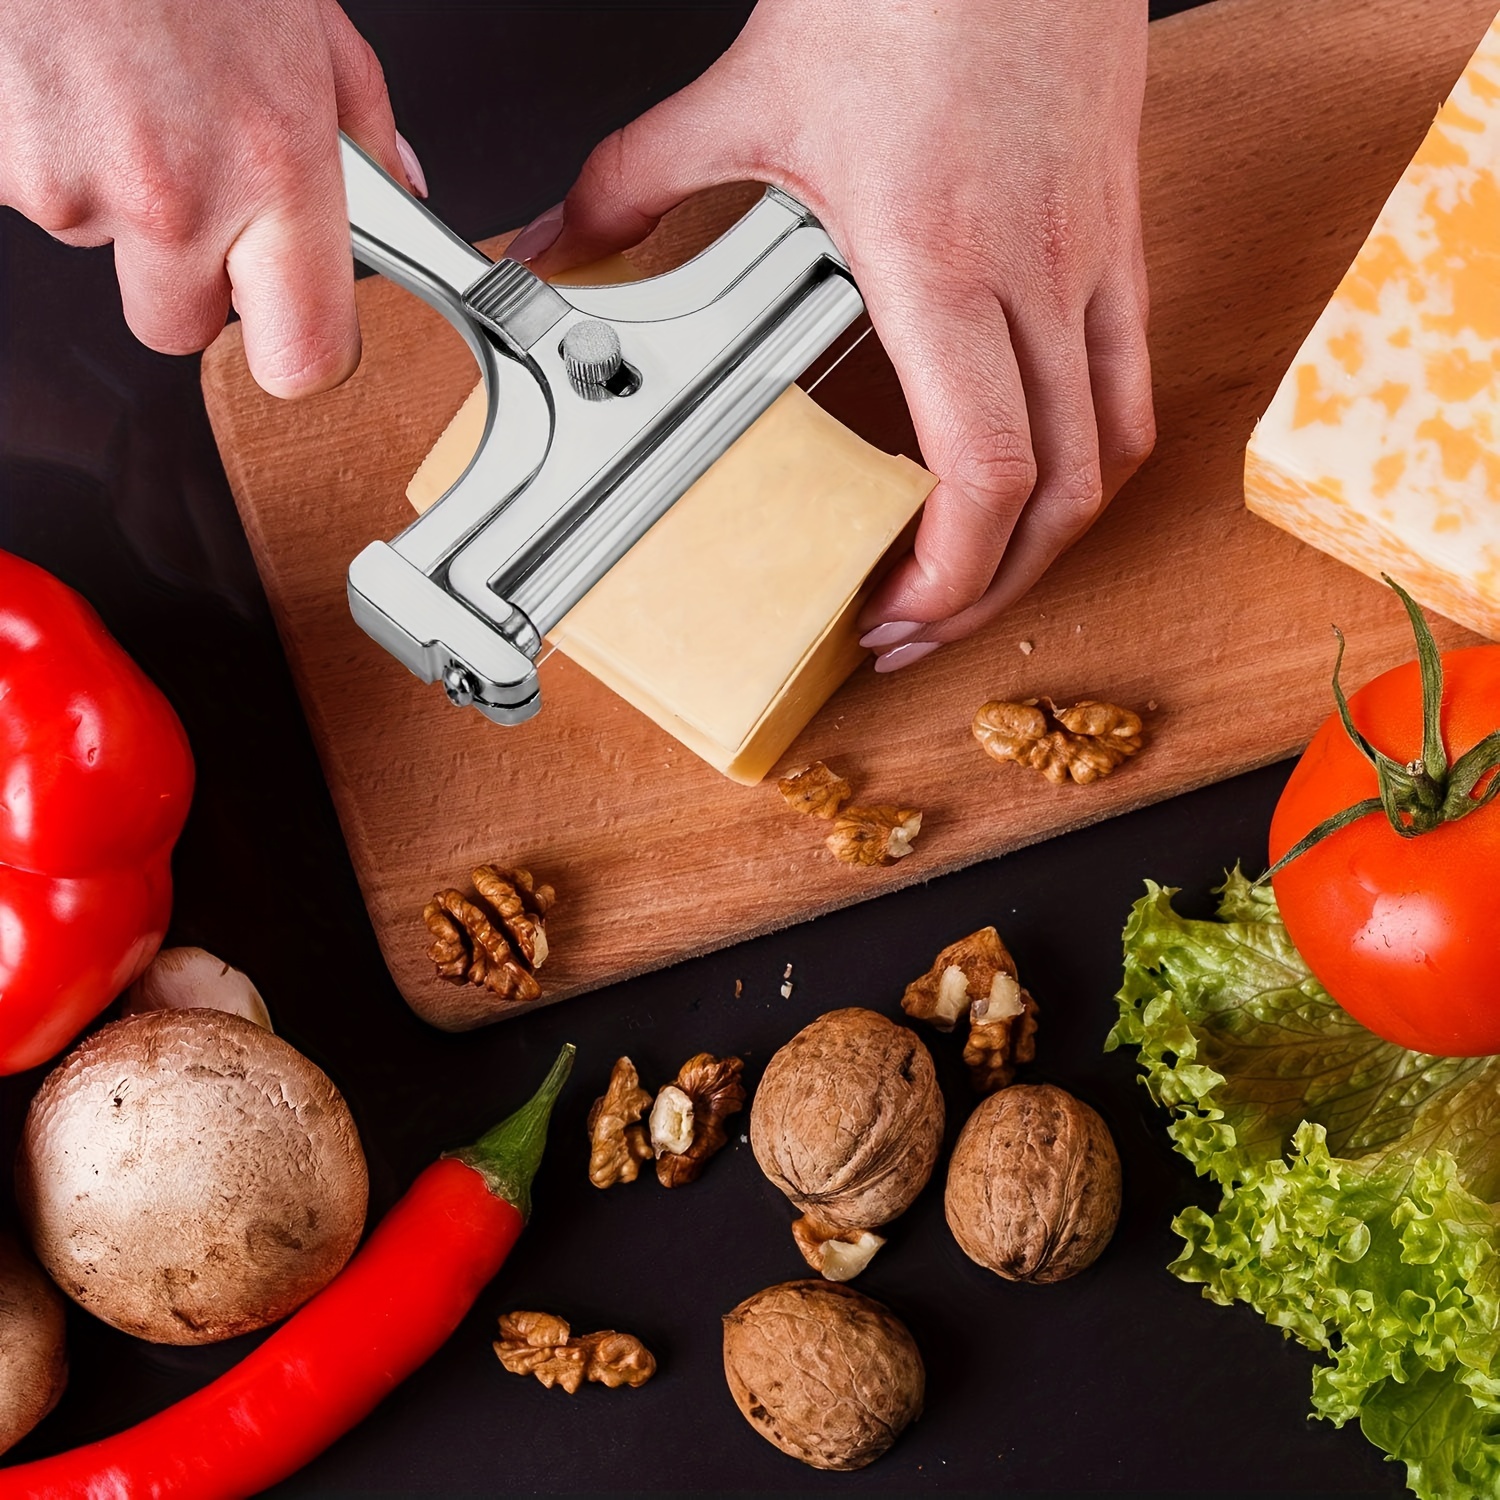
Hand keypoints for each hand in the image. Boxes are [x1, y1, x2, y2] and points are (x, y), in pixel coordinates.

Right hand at [0, 0, 422, 396]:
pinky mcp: (4, 170)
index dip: (299, 354)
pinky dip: (59, 153)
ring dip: (118, 199)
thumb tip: (397, 190)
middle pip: (180, 330)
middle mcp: (176, 196)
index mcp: (275, 169)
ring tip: (131, 95)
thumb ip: (360, 123)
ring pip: (105, 252)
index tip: (299, 330)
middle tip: (198, 193)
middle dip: (189, 281)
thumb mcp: (308, 23)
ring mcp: (77, 188)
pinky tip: (78, 83)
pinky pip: (41, 199)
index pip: (301, 358)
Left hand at [519, 0, 1153, 666]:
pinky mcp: (1118, 236)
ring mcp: (1090, 260)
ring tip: (981, 576)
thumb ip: (638, 184)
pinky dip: (1092, 456)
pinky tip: (1044, 477)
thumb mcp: (750, 90)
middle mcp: (1033, 276)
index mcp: (939, 262)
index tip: (896, 613)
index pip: (985, 471)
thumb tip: (559, 245)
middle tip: (919, 627)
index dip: (952, 575)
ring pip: (1108, 453)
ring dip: (1050, 541)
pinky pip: (1131, 380)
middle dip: (989, 591)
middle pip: (1056, 496)